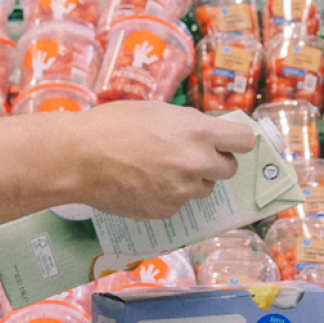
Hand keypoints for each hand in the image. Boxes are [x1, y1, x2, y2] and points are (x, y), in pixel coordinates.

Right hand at [75, 102, 253, 219]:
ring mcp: (182, 190)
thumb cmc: (112, 125)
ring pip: (204, 189)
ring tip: (162, 169)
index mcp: (198, 132)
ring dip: (192, 181)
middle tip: (192, 156)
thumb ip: (189, 125)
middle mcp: (196, 163)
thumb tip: (209, 135)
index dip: (236, 141)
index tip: (229, 142)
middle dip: (215, 162)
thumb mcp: (158, 112)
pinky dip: (169, 196)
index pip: (244, 141)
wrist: (79, 158)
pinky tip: (146, 184)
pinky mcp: (167, 211)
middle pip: (229, 168)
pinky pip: (180, 203)